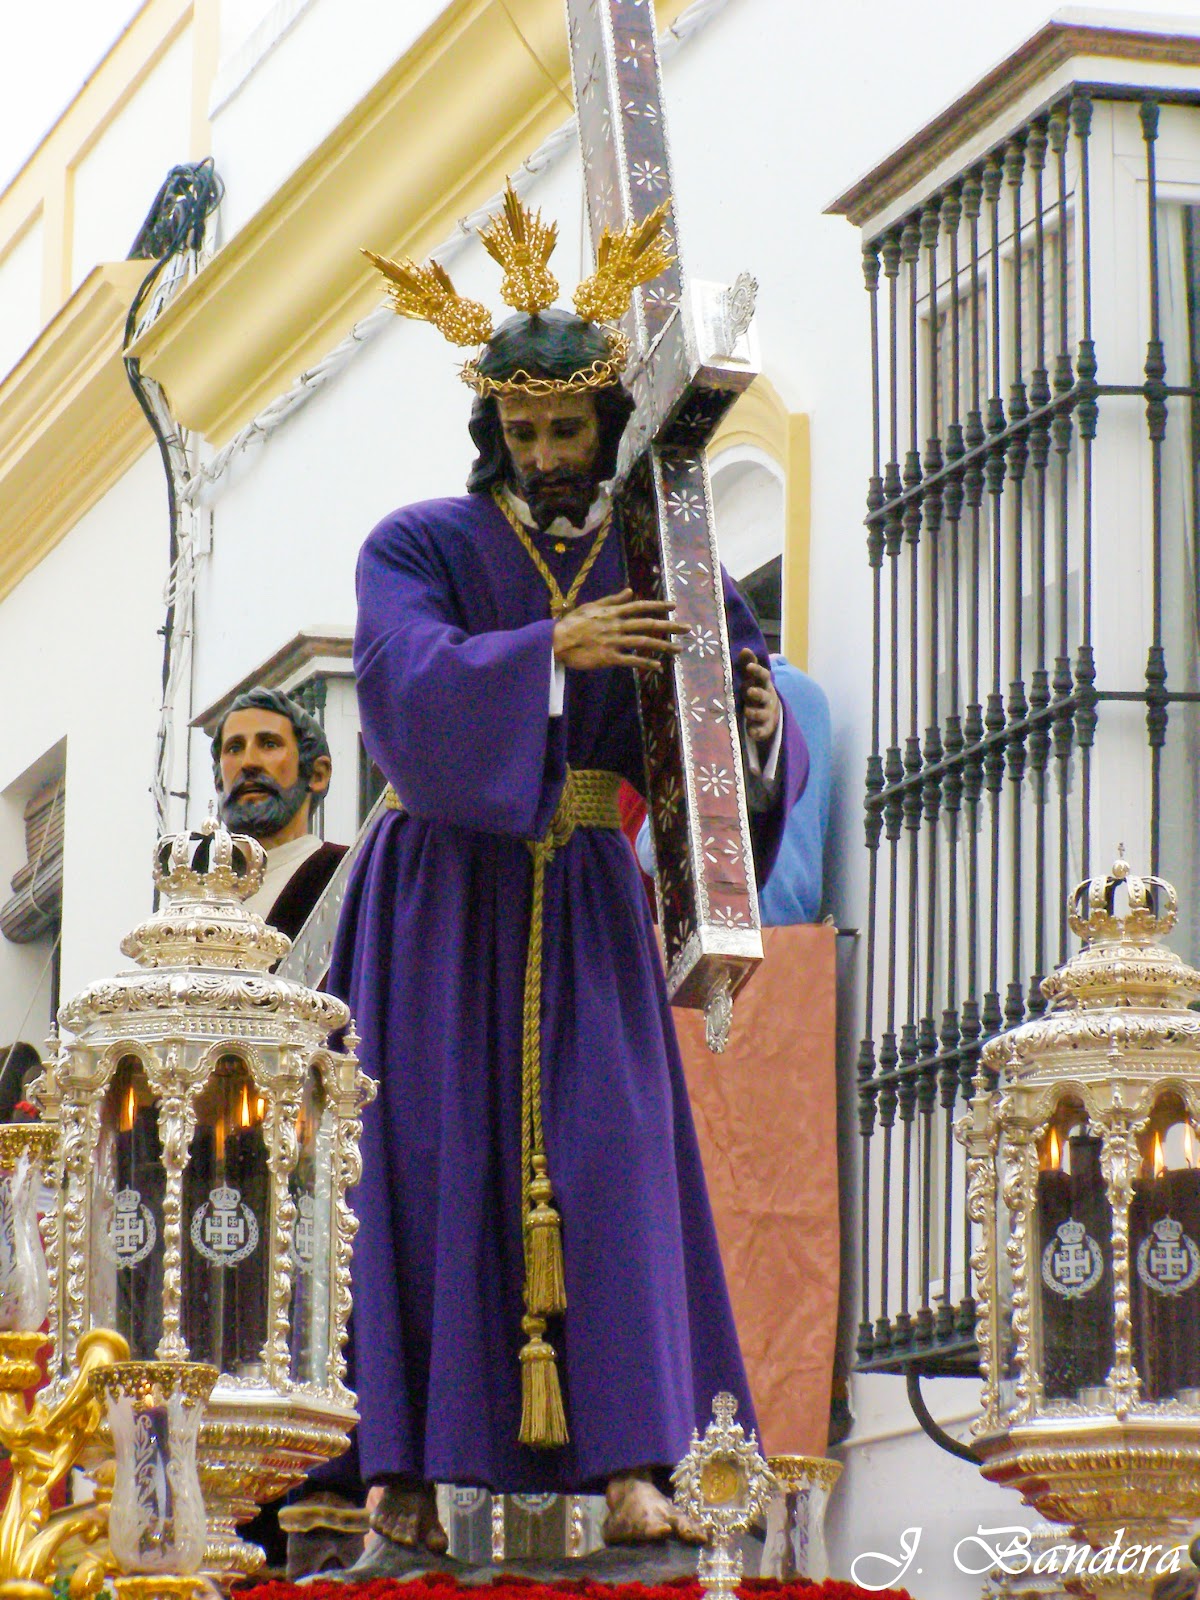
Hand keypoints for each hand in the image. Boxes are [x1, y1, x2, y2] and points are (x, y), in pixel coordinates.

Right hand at [553, 588, 689, 672]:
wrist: (556, 640)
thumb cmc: (572, 623)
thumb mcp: (592, 606)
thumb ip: (613, 599)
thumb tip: (630, 590)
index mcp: (613, 612)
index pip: (641, 606)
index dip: (659, 606)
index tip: (674, 607)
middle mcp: (617, 625)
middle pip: (648, 624)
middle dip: (670, 626)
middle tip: (687, 628)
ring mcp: (614, 641)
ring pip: (644, 642)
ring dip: (663, 645)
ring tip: (678, 649)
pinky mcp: (608, 657)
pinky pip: (631, 660)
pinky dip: (645, 663)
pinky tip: (658, 667)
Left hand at [737, 648, 779, 745]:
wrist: (770, 713)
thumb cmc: (757, 690)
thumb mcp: (753, 678)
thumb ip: (749, 663)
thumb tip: (745, 649)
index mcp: (764, 685)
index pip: (764, 676)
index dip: (757, 671)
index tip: (749, 666)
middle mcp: (767, 699)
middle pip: (764, 696)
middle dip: (758, 694)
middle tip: (749, 691)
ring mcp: (766, 714)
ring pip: (762, 714)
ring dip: (755, 712)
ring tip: (746, 711)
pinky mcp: (764, 728)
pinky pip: (762, 731)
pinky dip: (757, 732)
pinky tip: (751, 732)